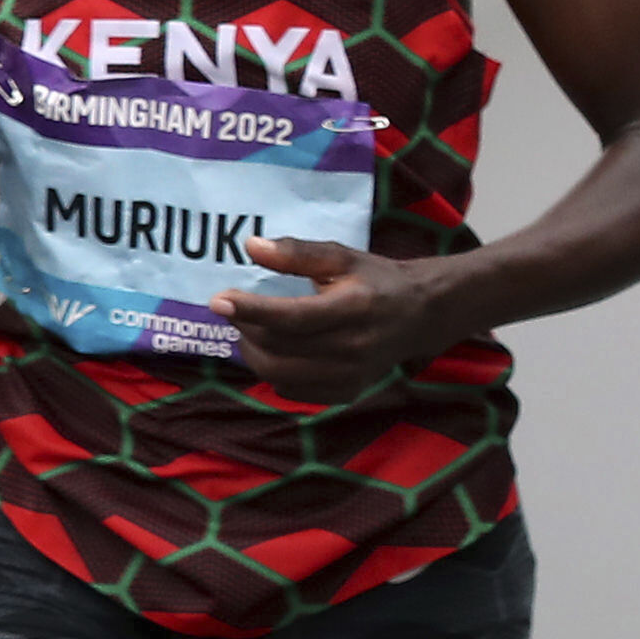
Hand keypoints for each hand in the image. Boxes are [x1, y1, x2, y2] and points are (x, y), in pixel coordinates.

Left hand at [214, 236, 454, 403]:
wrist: (420, 315)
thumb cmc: (376, 280)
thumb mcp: (342, 256)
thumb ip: (297, 252)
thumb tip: (251, 247)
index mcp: (354, 307)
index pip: (292, 317)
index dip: (251, 310)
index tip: (218, 300)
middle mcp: (353, 347)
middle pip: (279, 350)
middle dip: (246, 330)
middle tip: (235, 311)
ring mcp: (350, 375)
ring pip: (280, 374)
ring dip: (253, 353)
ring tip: (250, 331)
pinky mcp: (346, 392)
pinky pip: (293, 390)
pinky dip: (273, 372)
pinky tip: (275, 351)